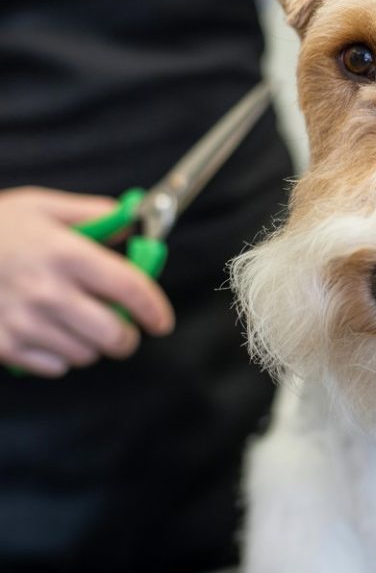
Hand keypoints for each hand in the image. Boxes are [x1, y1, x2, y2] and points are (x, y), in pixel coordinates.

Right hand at [0, 187, 174, 376]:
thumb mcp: (42, 206)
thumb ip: (93, 215)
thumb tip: (131, 226)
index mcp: (65, 253)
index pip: (129, 288)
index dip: (155, 308)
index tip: (161, 321)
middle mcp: (48, 291)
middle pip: (113, 335)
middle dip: (127, 336)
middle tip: (124, 329)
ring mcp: (24, 322)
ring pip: (86, 354)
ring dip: (92, 345)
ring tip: (79, 325)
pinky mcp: (5, 346)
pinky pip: (54, 367)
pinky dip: (60, 356)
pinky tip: (49, 333)